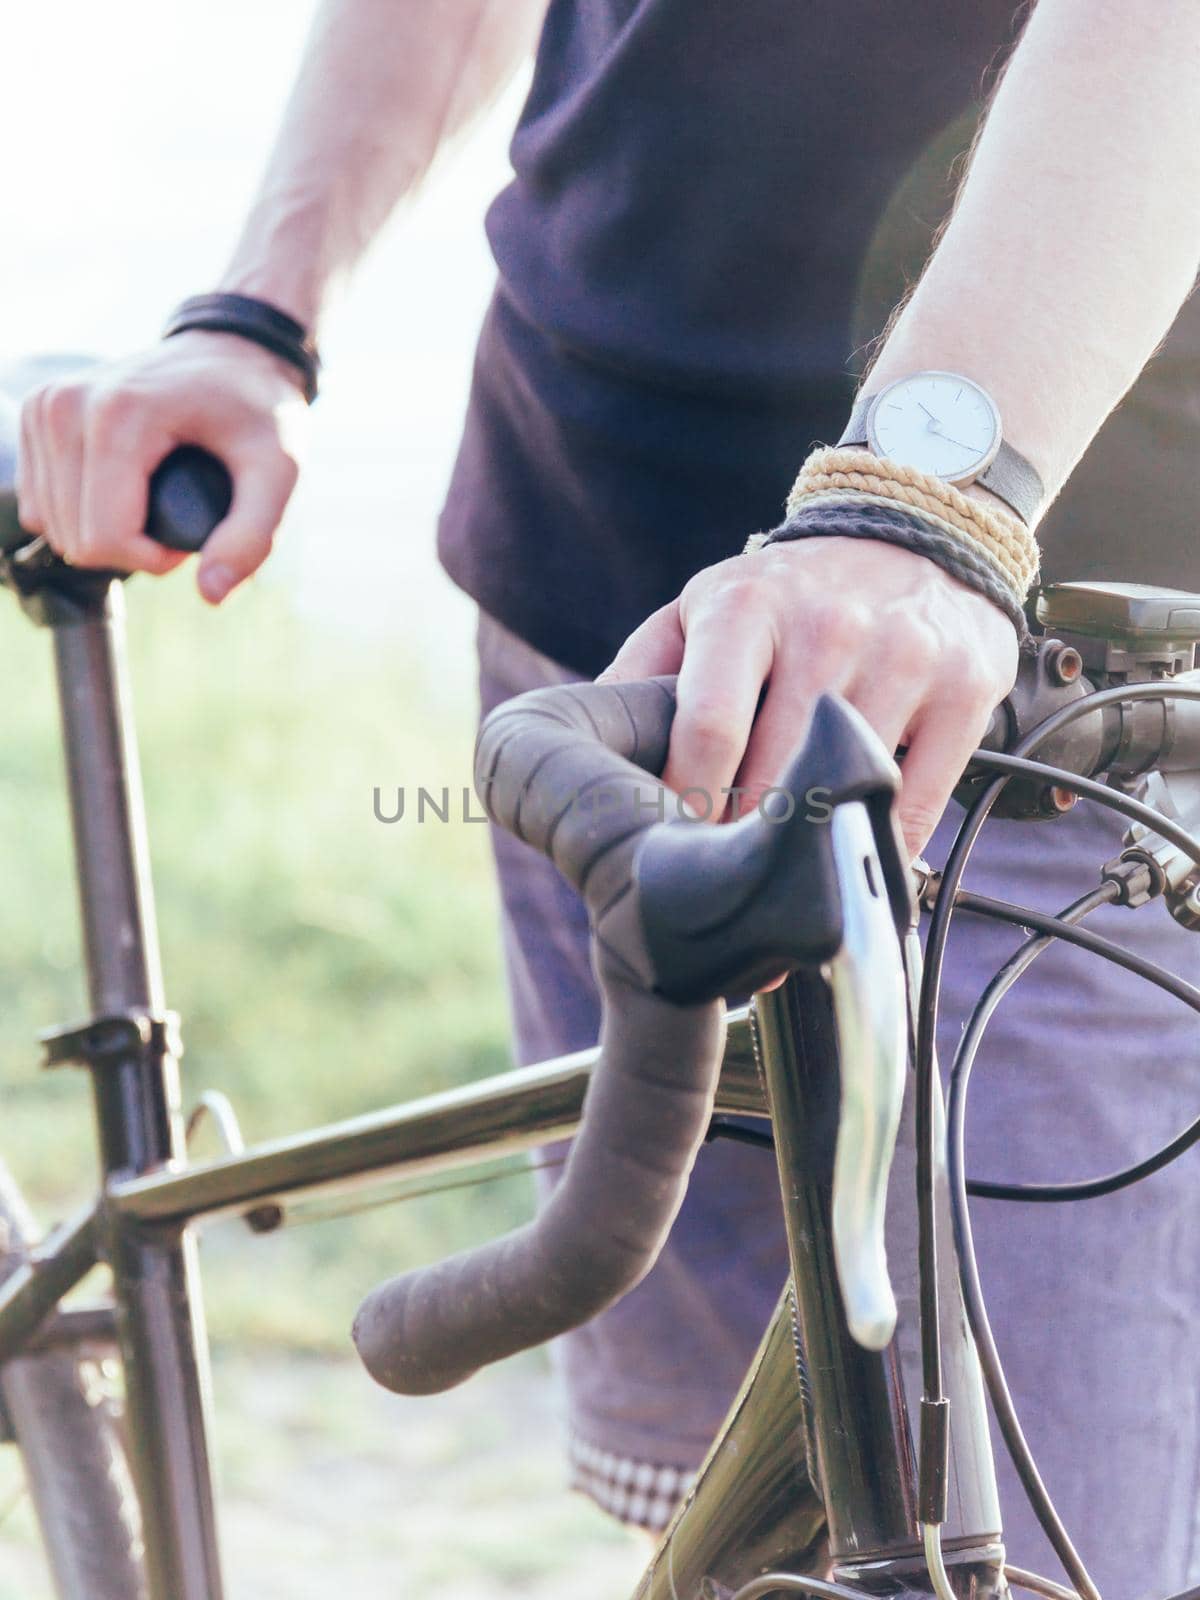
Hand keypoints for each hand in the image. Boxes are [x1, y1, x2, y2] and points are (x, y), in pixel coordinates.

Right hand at [16, 331, 307, 602]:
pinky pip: (40, 503)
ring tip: (155, 500)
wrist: (232, 353)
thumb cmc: (259, 410)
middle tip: (180, 513)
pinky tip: (121, 491)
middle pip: (76, 539)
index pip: (104, 538)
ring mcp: (45, 406)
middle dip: (132, 548)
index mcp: (119, 415)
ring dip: (106, 532)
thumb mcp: (278, 470)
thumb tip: (211, 595)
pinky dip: (81, 513)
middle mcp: (67, 405)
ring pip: (52, 526)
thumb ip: (252, 536)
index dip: (154, 559)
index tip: (194, 535)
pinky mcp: (37, 413)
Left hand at [599, 537, 1018, 857]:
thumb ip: (642, 672)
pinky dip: (877, 847)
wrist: (918, 528)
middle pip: (773, 774)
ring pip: (845, 791)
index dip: (686, 805)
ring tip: (780, 877)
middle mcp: (829, 626)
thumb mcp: (706, 607)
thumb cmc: (790, 592)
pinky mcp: (967, 688)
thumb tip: (580, 743)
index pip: (708, 729)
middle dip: (740, 838)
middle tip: (723, 884)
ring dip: (806, 850)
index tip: (675, 849)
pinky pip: (916, 801)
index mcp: (746, 607)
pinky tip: (847, 859)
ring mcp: (905, 656)